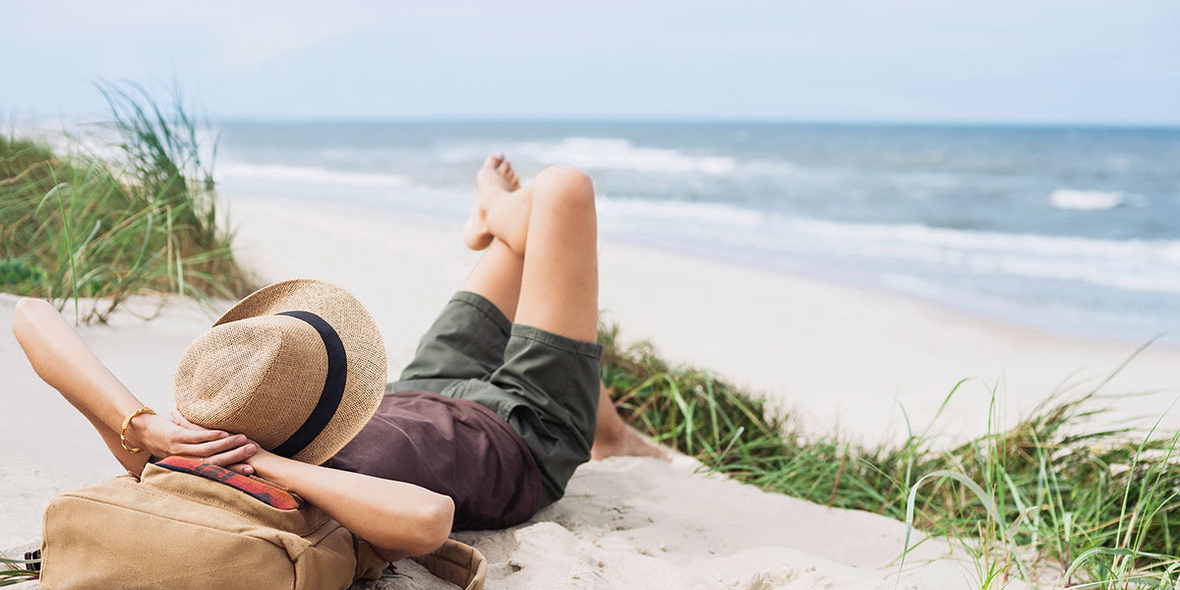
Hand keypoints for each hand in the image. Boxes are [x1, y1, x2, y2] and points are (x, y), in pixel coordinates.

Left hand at [128, 410, 255, 471]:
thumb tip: (219, 462)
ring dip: (227, 446)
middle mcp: (184, 461)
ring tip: (244, 441)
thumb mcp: (179, 455)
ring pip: (206, 450)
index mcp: (188, 467)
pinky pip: (195, 437)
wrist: (140, 431)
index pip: (214, 471)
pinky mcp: (174, 436)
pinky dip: (211, 436)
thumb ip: (195, 459)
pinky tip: (224, 434)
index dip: (233, 471)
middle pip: (214, 461)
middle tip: (252, 453)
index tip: (251, 471)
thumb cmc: (163, 442)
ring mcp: (179, 449)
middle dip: (235, 458)